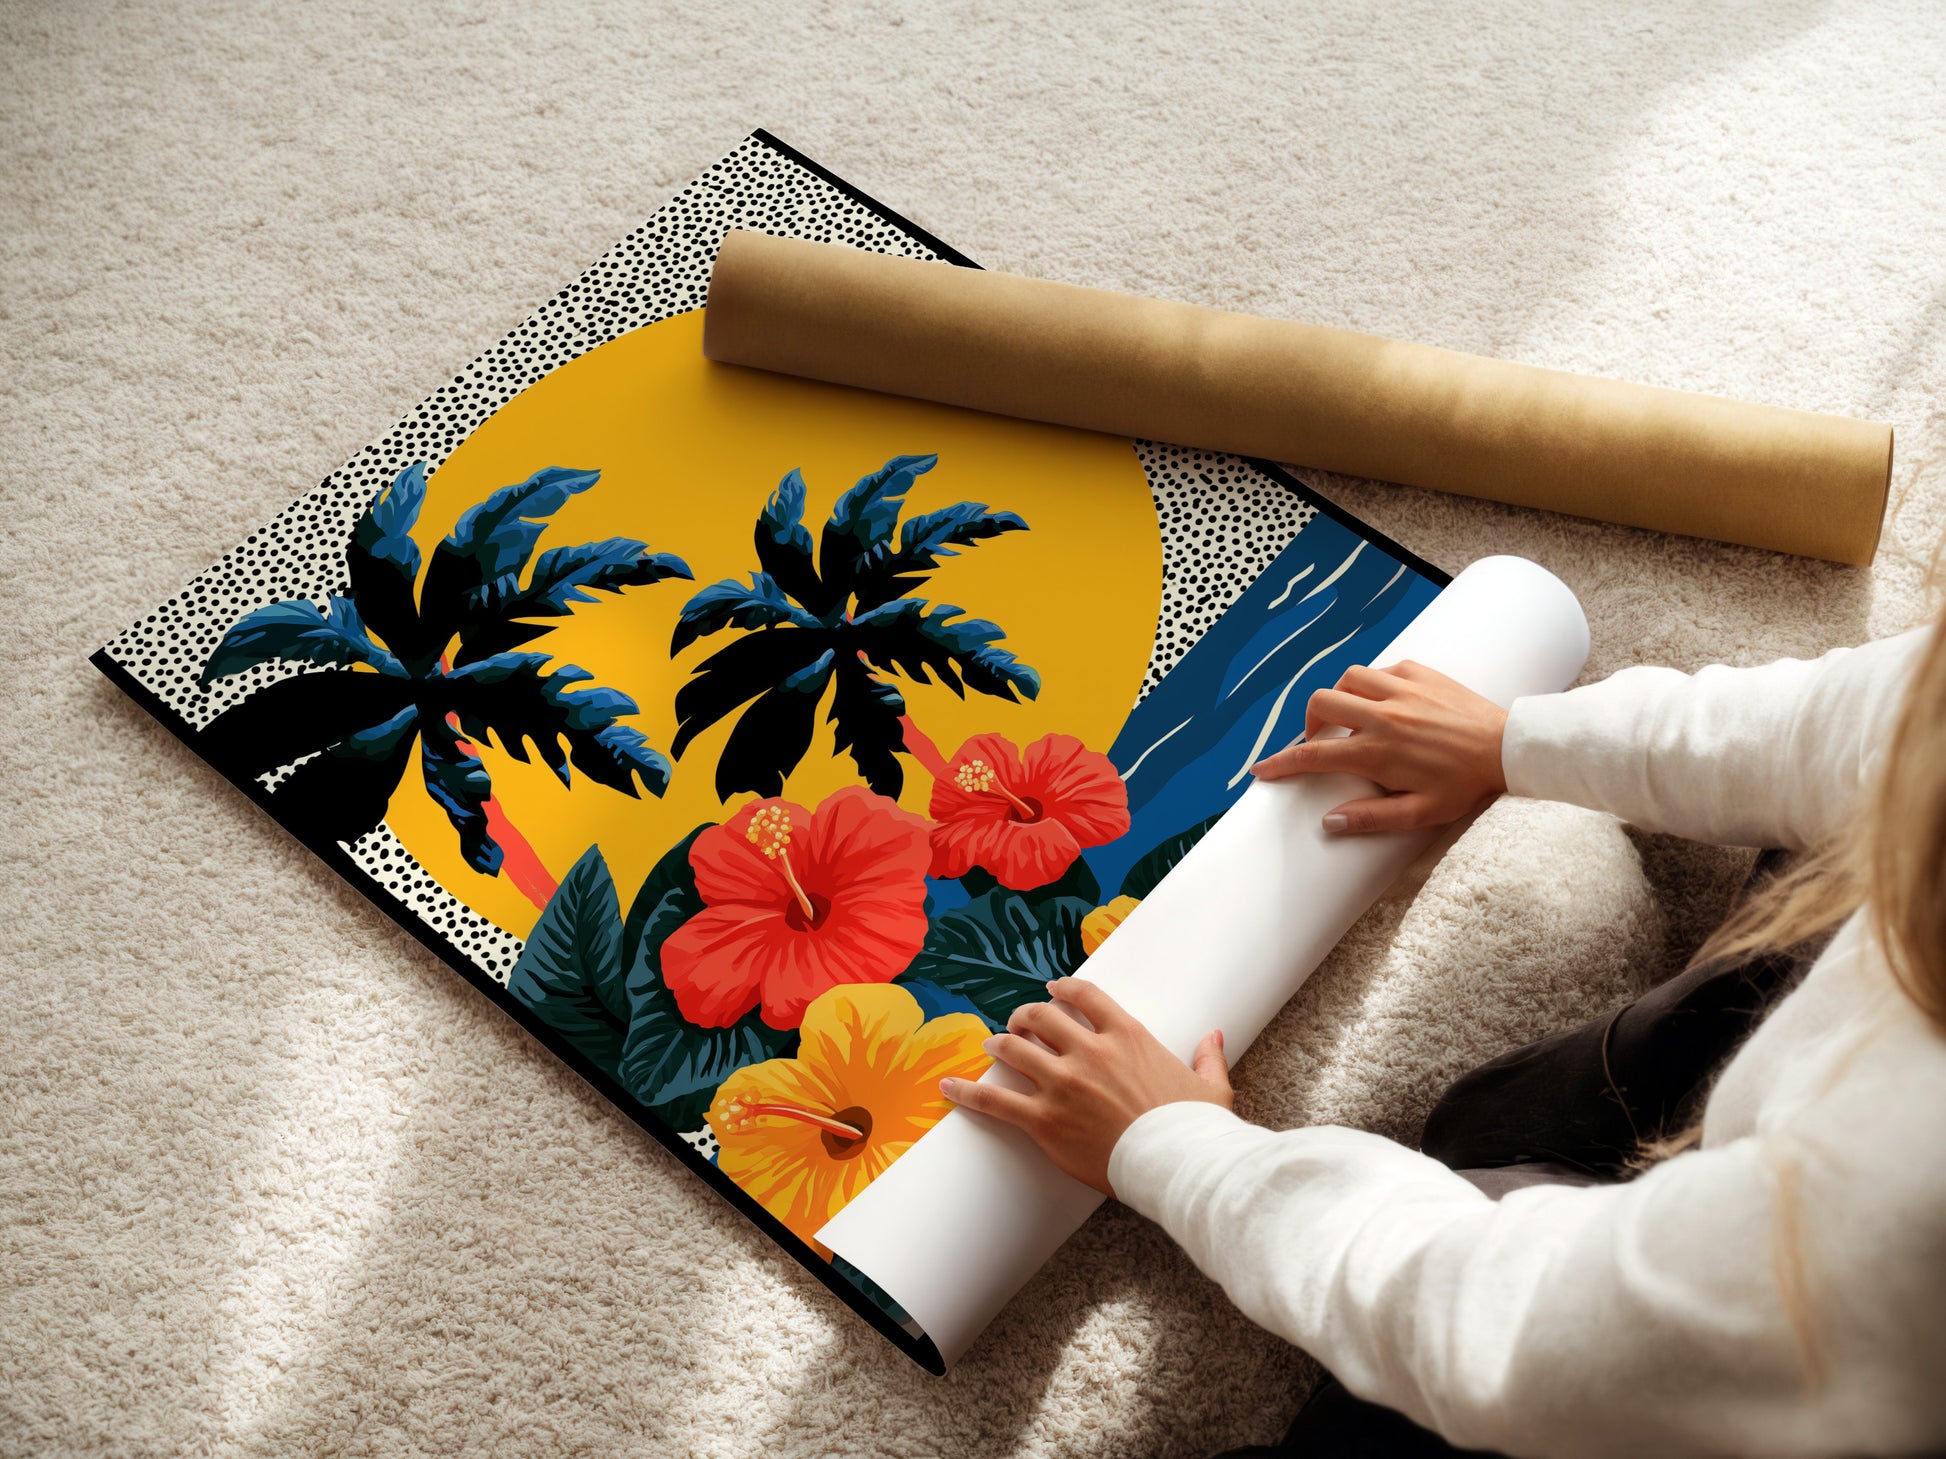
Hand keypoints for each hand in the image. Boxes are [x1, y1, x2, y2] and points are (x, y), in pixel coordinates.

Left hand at [938, 978, 1230, 1196]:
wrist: (1178, 1166)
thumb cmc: (1195, 1129)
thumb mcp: (1210, 1087)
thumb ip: (1208, 1056)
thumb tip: (1214, 1036)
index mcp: (1127, 1036)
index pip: (1084, 996)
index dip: (1062, 989)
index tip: (1051, 990)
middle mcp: (1090, 1052)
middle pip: (1041, 1017)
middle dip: (1024, 1016)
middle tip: (1018, 1022)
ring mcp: (1063, 1084)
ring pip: (1014, 1049)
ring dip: (999, 1044)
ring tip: (991, 1045)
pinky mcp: (1044, 1120)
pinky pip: (995, 1100)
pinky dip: (967, 1092)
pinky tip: (948, 1086)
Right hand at [1250, 660, 1507, 834]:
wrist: (1509, 748)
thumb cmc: (1466, 785)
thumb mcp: (1420, 813)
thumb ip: (1372, 818)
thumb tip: (1329, 822)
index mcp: (1378, 752)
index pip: (1314, 756)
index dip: (1281, 763)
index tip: (1261, 769)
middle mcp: (1383, 715)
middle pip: (1321, 704)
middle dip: (1309, 723)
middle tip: (1320, 741)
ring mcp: (1402, 690)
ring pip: (1347, 678)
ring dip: (1340, 697)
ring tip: (1350, 717)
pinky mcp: (1421, 673)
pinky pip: (1382, 668)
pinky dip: (1373, 683)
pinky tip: (1384, 700)